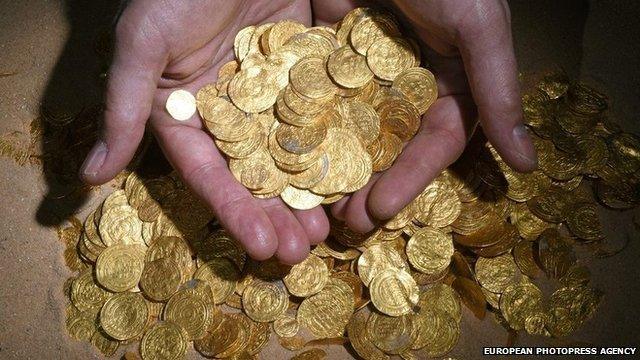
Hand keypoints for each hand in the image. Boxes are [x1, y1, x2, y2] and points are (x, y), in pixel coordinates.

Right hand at [79, 0, 328, 263]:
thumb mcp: (144, 42)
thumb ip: (123, 107)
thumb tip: (90, 175)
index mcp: (187, 113)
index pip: (209, 174)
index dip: (233, 212)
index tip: (260, 248)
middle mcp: (229, 113)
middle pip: (254, 175)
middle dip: (276, 215)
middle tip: (301, 252)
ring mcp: (269, 97)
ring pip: (290, 155)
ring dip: (308, 193)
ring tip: (327, 229)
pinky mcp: (303, 75)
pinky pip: (321, 116)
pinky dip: (334, 148)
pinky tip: (353, 177)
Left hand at [314, 0, 536, 232]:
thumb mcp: (477, 24)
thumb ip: (499, 90)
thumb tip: (531, 164)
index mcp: (452, 78)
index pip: (437, 140)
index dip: (412, 178)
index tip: (382, 211)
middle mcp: (410, 82)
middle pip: (392, 145)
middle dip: (371, 184)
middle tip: (345, 222)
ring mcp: (366, 72)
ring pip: (353, 130)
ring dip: (338, 167)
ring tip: (314, 202)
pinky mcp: (328, 58)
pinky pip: (319, 100)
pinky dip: (309, 130)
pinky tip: (290, 160)